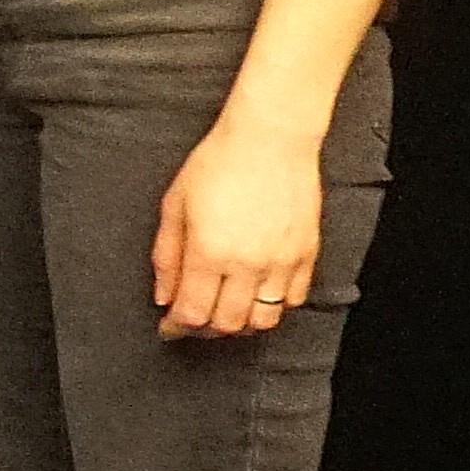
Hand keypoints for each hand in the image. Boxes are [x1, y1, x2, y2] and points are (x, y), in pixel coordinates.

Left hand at [152, 107, 327, 338]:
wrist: (270, 140)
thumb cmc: (218, 164)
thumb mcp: (175, 205)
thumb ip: (166, 255)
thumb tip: (163, 295)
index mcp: (210, 252)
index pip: (192, 313)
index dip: (176, 327)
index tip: (168, 327)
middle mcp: (248, 264)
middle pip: (227, 324)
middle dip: (204, 330)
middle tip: (192, 322)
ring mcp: (281, 262)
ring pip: (263, 320)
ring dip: (240, 325)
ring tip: (224, 313)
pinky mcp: (306, 255)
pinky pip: (293, 300)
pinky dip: (274, 308)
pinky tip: (257, 297)